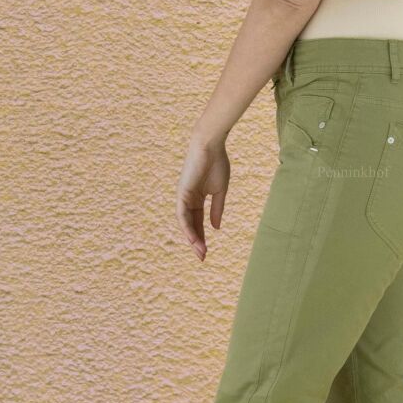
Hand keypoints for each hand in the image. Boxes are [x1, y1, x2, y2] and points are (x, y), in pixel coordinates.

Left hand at [176, 135, 229, 260]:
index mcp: (197, 198)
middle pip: (191, 225)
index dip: (202, 236)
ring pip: (185, 223)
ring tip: (200, 252)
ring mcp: (184, 196)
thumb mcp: (220, 191)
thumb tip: (215, 228)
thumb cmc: (217, 163)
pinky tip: (193, 239)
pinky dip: (187, 228)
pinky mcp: (182, 193)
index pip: (198, 221)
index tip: (206, 251)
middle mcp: (188, 198)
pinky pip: (182, 215)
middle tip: (202, 257)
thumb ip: (217, 209)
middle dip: (196, 242)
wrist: (211, 145)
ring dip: (192, 238)